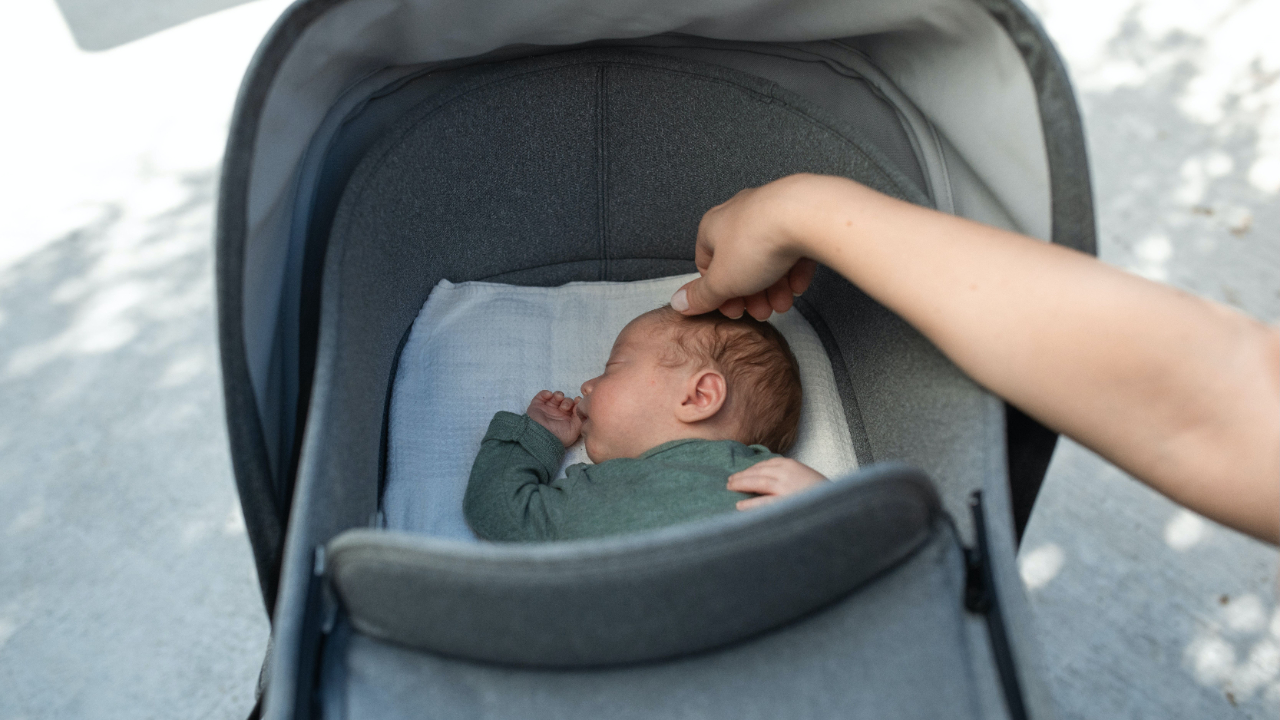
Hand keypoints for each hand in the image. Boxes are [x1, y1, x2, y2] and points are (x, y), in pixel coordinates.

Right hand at [527, 390, 582, 446]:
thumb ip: (580, 417)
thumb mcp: (574, 430)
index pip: (574, 407)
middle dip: (567, 401)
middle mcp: (558, 414)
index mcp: (567, 420)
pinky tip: (548, 396)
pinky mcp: (537, 405)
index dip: (577, 402)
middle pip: (566, 401)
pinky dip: (546, 393)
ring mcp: (548, 409)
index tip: (578, 400)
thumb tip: (581, 406)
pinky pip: (542, 395)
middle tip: (565, 407)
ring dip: (558, 395)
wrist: (540, 436)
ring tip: (558, 399)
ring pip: (556, 397)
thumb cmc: (558, 435)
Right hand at [671, 174, 824, 319]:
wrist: (805, 217)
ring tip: (783, 304)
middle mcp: (739, 215)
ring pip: (768, 258)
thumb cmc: (756, 243)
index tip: (733, 311)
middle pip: (740, 264)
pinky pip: (792, 247)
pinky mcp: (798, 216)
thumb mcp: (722, 281)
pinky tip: (797, 285)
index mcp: (713, 226)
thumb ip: (701, 296)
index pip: (707, 264)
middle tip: (762, 312)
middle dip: (752, 295)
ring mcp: (770, 213)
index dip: (719, 294)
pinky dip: (793, 269)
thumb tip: (679, 303)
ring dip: (774, 287)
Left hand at [728, 457, 826, 509]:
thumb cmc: (820, 493)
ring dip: (741, 484)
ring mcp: (786, 486)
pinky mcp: (786, 502)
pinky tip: (739, 506)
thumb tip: (766, 480)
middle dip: (742, 476)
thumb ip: (787, 476)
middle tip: (730, 481)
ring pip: (758, 482)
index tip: (742, 474)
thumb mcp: (804, 477)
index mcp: (791, 464)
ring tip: (730, 488)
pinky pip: (763, 503)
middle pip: (758, 471)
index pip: (766, 464)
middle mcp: (787, 472)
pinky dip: (750, 504)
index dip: (751, 469)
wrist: (835, 504)